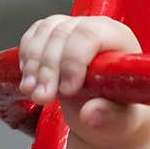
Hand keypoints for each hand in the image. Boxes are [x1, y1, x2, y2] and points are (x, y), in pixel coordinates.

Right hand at [19, 15, 149, 147]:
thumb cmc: (121, 110)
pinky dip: (26, 60)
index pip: (91, 35)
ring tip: (35, 94)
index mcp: (120, 39)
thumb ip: (111, 116)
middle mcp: (96, 29)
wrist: (108, 113)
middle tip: (44, 97)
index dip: (73, 61)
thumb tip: (91, 112)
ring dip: (34, 66)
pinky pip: (33, 37)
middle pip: (63, 33)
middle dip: (48, 68)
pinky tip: (30, 82)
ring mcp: (73, 30)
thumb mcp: (123, 120)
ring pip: (44, 34)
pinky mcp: (53, 37)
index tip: (67, 90)